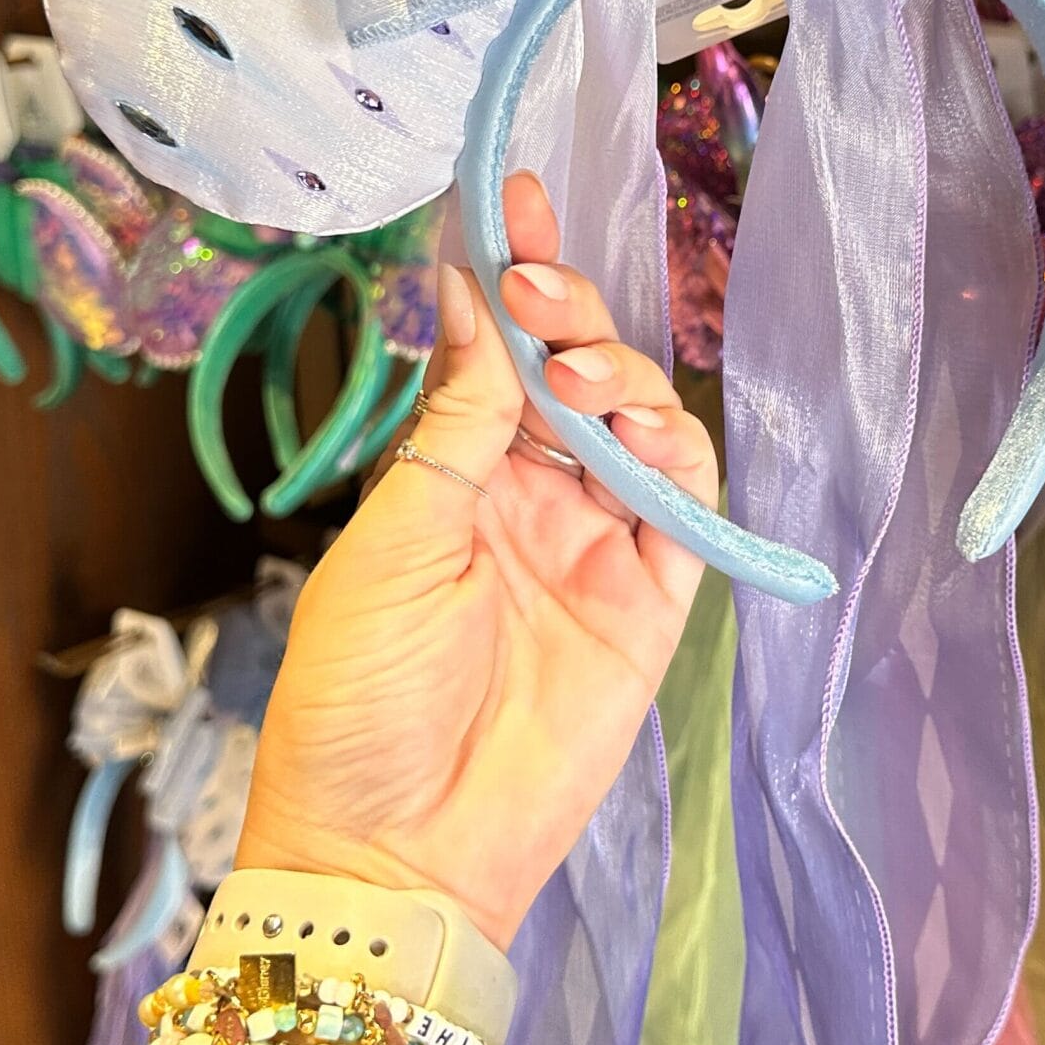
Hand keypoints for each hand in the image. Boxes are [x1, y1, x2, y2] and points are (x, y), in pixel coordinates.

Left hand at [234, 172, 714, 946]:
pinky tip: (645, 431)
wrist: (394, 853)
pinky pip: (688, 512)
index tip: (511, 192)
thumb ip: (454, 421)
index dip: (512, 272)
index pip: (497, 354)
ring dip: (626, 377)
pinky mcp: (650, 608)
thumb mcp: (392, 538)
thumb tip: (468, 291)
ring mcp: (596, 552)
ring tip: (586, 377)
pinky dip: (681, 459)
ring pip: (643, 427)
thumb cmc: (355, 700)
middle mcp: (532, 500)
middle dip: (571, 312)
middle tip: (544, 287)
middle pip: (578, 376)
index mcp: (454, 479)